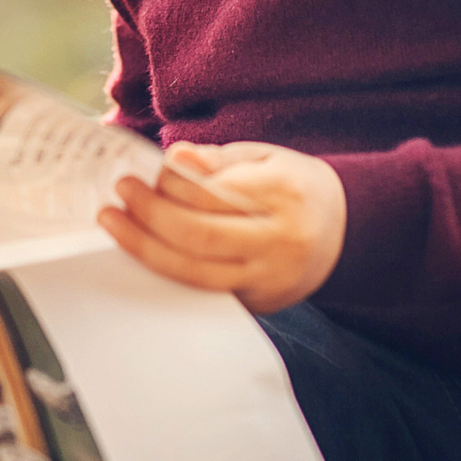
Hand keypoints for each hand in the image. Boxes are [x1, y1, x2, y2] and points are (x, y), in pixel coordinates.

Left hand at [96, 140, 346, 313]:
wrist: (345, 231)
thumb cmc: (294, 186)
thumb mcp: (265, 158)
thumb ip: (218, 159)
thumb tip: (176, 159)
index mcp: (282, 192)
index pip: (211, 192)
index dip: (169, 184)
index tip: (142, 173)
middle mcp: (279, 240)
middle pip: (198, 235)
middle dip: (149, 216)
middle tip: (120, 195)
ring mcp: (270, 278)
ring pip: (195, 272)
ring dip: (146, 248)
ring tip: (115, 223)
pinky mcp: (261, 303)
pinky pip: (205, 293)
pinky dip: (169, 274)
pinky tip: (143, 253)